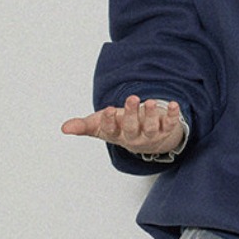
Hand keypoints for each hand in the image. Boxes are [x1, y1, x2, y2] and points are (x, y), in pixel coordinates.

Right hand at [61, 94, 186, 155]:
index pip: (111, 130)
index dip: (110, 121)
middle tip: (132, 98)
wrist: (148, 140)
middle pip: (132, 128)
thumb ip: (84, 126)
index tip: (108, 109)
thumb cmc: (120, 128)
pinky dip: (172, 115)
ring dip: (150, 115)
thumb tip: (64, 128)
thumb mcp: (101, 126)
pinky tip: (175, 105)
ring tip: (150, 101)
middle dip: (132, 114)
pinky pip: (170, 124)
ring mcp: (151, 135)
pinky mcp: (166, 130)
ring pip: (151, 128)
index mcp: (117, 135)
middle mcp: (134, 137)